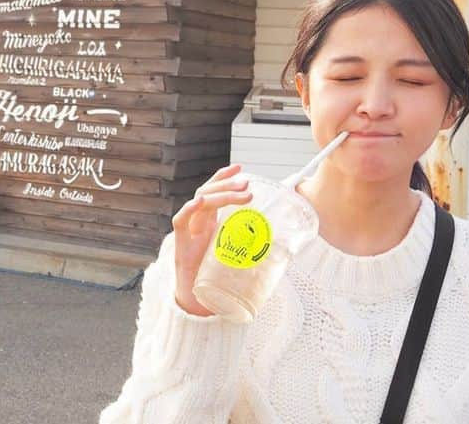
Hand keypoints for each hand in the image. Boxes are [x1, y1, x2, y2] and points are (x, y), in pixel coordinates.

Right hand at [171, 163, 252, 316]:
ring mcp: (189, 231)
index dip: (225, 178)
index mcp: (209, 221)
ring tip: (241, 193)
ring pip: (199, 202)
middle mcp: (197, 222)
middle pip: (208, 192)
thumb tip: (287, 247)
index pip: (214, 192)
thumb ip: (251, 247)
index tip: (241, 168)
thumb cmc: (216, 276)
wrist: (197, 301)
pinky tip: (199, 202)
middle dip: (228, 185)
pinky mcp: (181, 245)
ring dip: (220, 194)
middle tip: (247, 184)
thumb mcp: (236, 255)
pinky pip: (181, 221)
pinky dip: (189, 210)